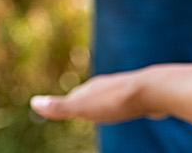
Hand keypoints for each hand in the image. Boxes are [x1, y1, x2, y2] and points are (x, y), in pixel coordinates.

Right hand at [32, 71, 162, 122]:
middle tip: (79, 106)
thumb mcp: (84, 107)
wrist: (159, 90)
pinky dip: (131, 104)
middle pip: (94, 94)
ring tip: (106, 107)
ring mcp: (131, 87)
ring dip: (110, 101)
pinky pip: (137, 100)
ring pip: (116, 95)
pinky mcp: (150, 94)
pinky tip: (137, 107)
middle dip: (87, 100)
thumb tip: (33, 102)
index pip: (75, 96)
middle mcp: (110, 84)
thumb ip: (60, 107)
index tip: (58, 107)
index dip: (67, 104)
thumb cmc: (118, 101)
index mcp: (93, 87)